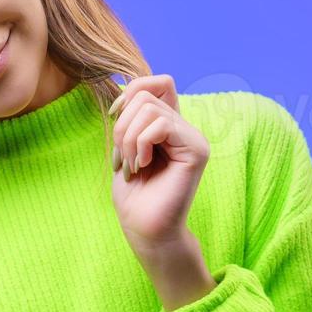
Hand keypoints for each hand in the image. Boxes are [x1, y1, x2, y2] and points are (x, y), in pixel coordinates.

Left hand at [108, 74, 210, 253]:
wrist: (145, 229)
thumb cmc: (134, 194)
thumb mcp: (124, 146)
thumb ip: (131, 116)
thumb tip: (126, 86)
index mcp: (170, 124)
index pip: (157, 82)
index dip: (130, 92)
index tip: (114, 118)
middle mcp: (185, 128)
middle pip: (145, 95)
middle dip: (121, 126)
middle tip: (124, 160)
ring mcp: (194, 138)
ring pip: (149, 109)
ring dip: (128, 139)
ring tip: (133, 166)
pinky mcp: (197, 150)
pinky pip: (160, 125)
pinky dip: (140, 145)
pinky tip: (143, 167)